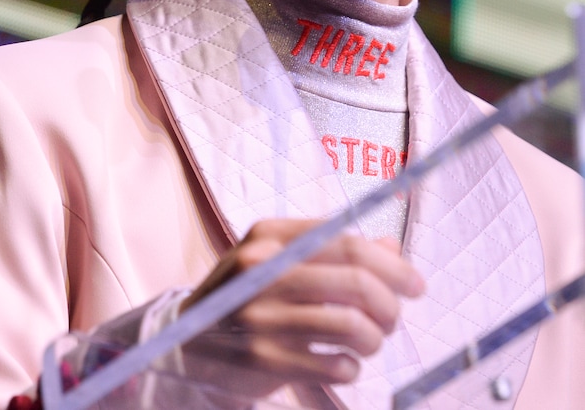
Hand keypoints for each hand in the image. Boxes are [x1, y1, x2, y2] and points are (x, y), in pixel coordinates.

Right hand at [181, 219, 423, 397]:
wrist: (187, 341)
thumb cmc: (248, 294)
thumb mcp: (279, 259)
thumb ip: (332, 251)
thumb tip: (392, 250)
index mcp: (269, 235)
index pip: (347, 240)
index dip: (390, 264)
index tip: (416, 283)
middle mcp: (262, 268)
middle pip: (355, 281)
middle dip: (390, 303)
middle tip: (394, 318)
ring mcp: (260, 315)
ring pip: (352, 325)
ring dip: (375, 338)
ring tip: (370, 341)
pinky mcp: (263, 359)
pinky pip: (336, 364)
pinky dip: (351, 367)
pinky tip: (341, 362)